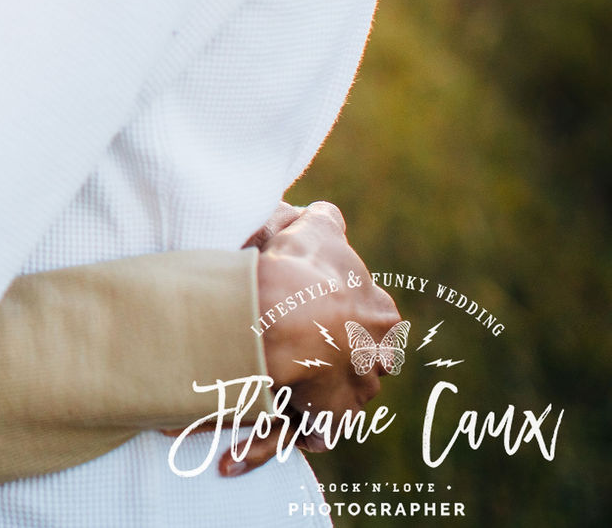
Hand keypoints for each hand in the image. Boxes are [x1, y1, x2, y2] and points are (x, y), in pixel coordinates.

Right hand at [245, 201, 400, 465]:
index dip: (339, 321)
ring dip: (313, 398)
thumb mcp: (316, 229)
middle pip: (360, 365)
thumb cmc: (303, 267)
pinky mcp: (330, 418)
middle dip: (334, 365)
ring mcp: (355, 391)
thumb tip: (325, 213)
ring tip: (280, 392)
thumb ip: (325, 221)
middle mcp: (377, 358)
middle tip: (300, 358)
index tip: (314, 317)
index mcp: (381, 315)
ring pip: (338, 399)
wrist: (289, 311)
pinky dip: (292, 436)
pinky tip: (268, 435)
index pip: (370, 324)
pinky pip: (314, 432)